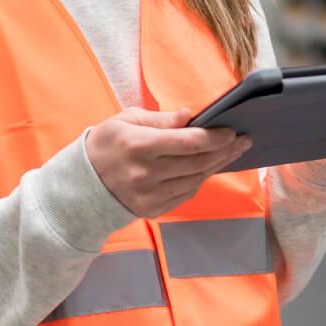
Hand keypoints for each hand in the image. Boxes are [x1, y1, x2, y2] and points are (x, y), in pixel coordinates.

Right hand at [85, 107, 252, 218]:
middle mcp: (146, 173)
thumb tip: (189, 115)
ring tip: (232, 152)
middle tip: (243, 140)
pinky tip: (209, 167)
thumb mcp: (125, 120)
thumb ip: (160, 119)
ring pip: (196, 180)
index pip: (187, 142)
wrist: (82, 184)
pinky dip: (200, 180)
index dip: (214, 137)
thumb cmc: (106, 144)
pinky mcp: (152, 209)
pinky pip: (186, 194)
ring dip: (217, 165)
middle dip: (225, 150)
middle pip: (197, 163)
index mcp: (138, 146)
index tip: (231, 130)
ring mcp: (150, 195)